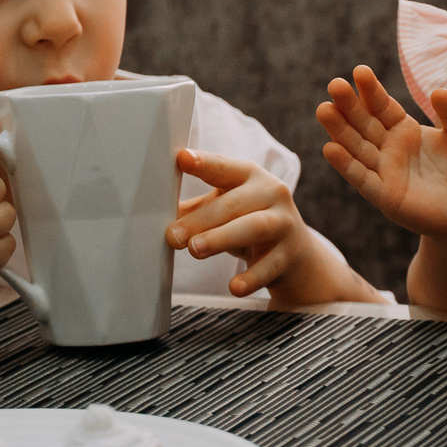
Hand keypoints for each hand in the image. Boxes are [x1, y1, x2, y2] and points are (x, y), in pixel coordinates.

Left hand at [168, 149, 354, 301]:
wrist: (295, 253)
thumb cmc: (249, 222)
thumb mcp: (224, 209)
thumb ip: (194, 209)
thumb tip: (151, 214)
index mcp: (249, 176)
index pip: (223, 167)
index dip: (203, 163)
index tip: (182, 159)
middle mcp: (271, 193)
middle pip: (234, 204)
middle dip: (201, 220)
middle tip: (173, 236)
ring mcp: (284, 223)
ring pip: (254, 227)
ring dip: (222, 237)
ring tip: (195, 249)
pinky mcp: (290, 254)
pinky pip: (269, 266)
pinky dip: (251, 277)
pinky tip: (234, 287)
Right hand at [316, 67, 446, 241]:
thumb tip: (438, 91)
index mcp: (403, 128)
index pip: (382, 105)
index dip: (371, 90)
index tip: (360, 72)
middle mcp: (387, 147)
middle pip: (363, 123)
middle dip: (348, 105)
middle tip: (335, 85)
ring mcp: (383, 170)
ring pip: (356, 147)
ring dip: (339, 130)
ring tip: (324, 109)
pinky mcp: (383, 194)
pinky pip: (361, 177)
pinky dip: (345, 164)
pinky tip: (330, 148)